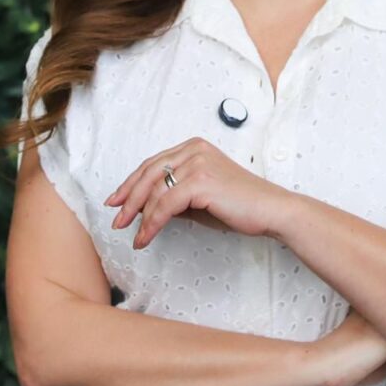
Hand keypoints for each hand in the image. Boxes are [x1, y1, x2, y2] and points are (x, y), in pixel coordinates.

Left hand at [102, 138, 290, 247]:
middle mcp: (193, 149)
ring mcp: (197, 162)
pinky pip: (165, 205)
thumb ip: (174, 196)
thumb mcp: (199, 198)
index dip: (131, 183)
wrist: (270, 211)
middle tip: (116, 220)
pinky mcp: (200, 180)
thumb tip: (145, 209)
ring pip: (154, 191)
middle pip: (148, 173)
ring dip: (139, 216)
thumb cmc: (238, 206)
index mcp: (193, 147)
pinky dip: (152, 224)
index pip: (153, 164)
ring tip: (133, 235)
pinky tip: (146, 238)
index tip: (116, 201)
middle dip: (128, 199)